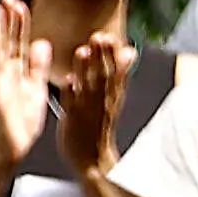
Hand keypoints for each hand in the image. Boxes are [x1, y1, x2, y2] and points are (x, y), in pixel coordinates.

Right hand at [0, 4, 52, 163]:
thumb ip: (39, 66)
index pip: (21, 42)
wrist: (12, 147)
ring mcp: (0, 83)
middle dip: (9, 20)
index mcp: (21, 73)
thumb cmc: (22, 122)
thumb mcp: (37, 88)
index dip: (22, 23)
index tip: (21, 3)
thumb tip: (42, 42)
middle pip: (9, 42)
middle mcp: (8, 74)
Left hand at [55, 30, 130, 175]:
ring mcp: (87, 112)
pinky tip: (68, 82)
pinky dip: (71, 94)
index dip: (114, 55)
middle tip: (100, 37)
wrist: (93, 160)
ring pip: (88, 89)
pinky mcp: (73, 121)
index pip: (116, 72)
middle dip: (103, 57)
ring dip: (86, 71)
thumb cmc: (98, 127)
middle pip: (104, 77)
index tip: (112, 37)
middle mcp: (102, 102)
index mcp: (112, 96)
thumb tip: (130, 51)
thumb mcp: (114, 98)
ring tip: (82, 51)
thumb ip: (120, 74)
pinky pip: (72, 107)